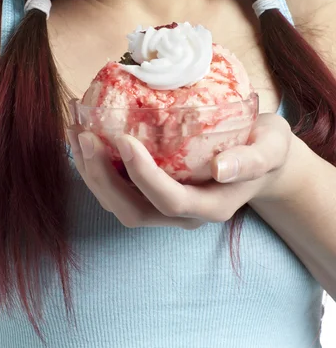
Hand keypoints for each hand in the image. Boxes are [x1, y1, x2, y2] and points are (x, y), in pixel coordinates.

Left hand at [68, 113, 292, 228]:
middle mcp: (183, 214)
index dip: (142, 174)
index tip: (123, 138)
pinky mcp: (152, 192)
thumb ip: (252, 160)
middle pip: (132, 211)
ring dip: (91, 173)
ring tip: (75, 132)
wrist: (260, 156)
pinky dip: (96, 166)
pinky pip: (118, 188)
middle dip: (103, 179)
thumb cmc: (265, 148)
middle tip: (85, 136)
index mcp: (211, 206)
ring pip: (118, 204)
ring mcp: (164, 207)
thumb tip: (220, 167)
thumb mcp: (271, 148)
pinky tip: (84, 134)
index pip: (169, 200)